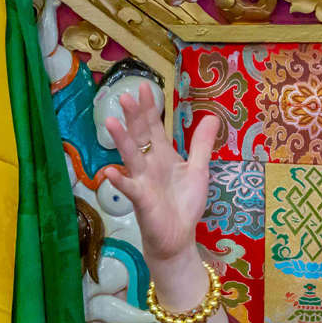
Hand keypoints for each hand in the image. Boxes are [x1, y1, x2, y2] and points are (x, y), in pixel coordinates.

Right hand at [102, 84, 218, 268]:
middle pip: (139, 136)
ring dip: (120, 140)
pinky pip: (129, 188)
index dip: (149, 108)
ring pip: (130, 157)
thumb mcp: (198, 171)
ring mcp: (142, 181)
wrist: (178, 236)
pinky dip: (120, 180)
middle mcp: (149, 164)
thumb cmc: (184, 203)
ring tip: (110, 122)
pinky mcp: (142, 200)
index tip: (145, 86)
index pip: (154, 127)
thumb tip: (211, 116)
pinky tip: (110, 171)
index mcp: (162, 155)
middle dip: (133, 117)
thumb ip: (202, 145)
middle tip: (124, 96)